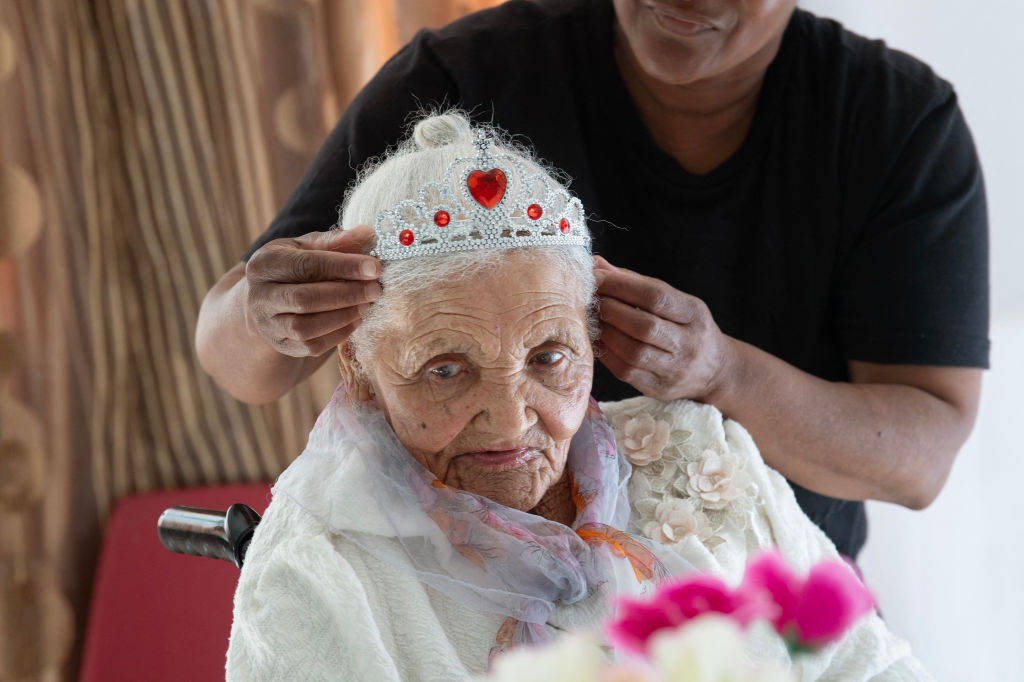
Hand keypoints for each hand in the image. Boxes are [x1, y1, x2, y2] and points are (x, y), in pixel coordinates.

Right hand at [245, 226, 380, 356]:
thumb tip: (367, 233)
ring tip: (367, 305)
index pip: (306, 265)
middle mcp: (259, 295)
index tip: (374, 267)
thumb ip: (336, 241)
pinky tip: (356, 320)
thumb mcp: (308, 247)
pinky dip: (339, 334)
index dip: (343, 266)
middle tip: (376, 289)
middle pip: (305, 299)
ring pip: (306, 327)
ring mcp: (268, 324)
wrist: (270, 300)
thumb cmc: (295, 267)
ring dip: (343, 316)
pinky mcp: (281, 345)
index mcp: (264, 263)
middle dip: (347, 294)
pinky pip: (311, 346)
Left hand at [593, 256, 733, 402]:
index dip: (621, 285)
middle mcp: (689, 343)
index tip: (597, 276)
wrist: (714, 370)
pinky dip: (606, 353)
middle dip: (611, 309)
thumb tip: (598, 264)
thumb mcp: (674, 300)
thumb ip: (635, 283)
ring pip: (633, 352)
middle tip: (591, 300)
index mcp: (694, 314)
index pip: (656, 296)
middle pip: (644, 326)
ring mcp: (675, 369)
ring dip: (606, 332)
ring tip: (593, 319)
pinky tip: (598, 340)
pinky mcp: (658, 388)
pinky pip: (626, 371)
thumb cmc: (686, 327)